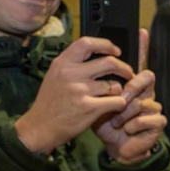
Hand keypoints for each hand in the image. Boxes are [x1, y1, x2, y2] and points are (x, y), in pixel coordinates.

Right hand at [15, 34, 136, 154]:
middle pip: (109, 62)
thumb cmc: (51, 102)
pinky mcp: (89, 107)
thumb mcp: (55, 76)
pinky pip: (117, 101)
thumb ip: (73, 65)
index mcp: (62, 63)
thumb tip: (98, 54)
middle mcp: (70, 74)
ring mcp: (80, 90)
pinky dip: (120, 104)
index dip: (106, 44)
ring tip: (115, 95)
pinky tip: (115, 107)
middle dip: (124, 68)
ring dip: (120, 91)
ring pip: (115, 85)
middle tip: (129, 74)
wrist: (40, 127)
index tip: (116, 50)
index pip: (87, 43)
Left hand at [94, 30, 161, 163]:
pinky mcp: (158, 122)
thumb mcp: (94, 101)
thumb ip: (95, 84)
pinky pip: (148, 118)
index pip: (136, 62)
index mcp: (128, 84)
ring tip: (116, 122)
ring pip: (144, 101)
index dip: (141, 46)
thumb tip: (85, 61)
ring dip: (126, 114)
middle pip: (145, 76)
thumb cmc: (103, 123)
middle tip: (121, 98)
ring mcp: (152, 106)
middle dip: (131, 87)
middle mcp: (143, 92)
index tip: (141, 30)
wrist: (115, 148)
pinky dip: (133, 126)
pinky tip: (127, 130)